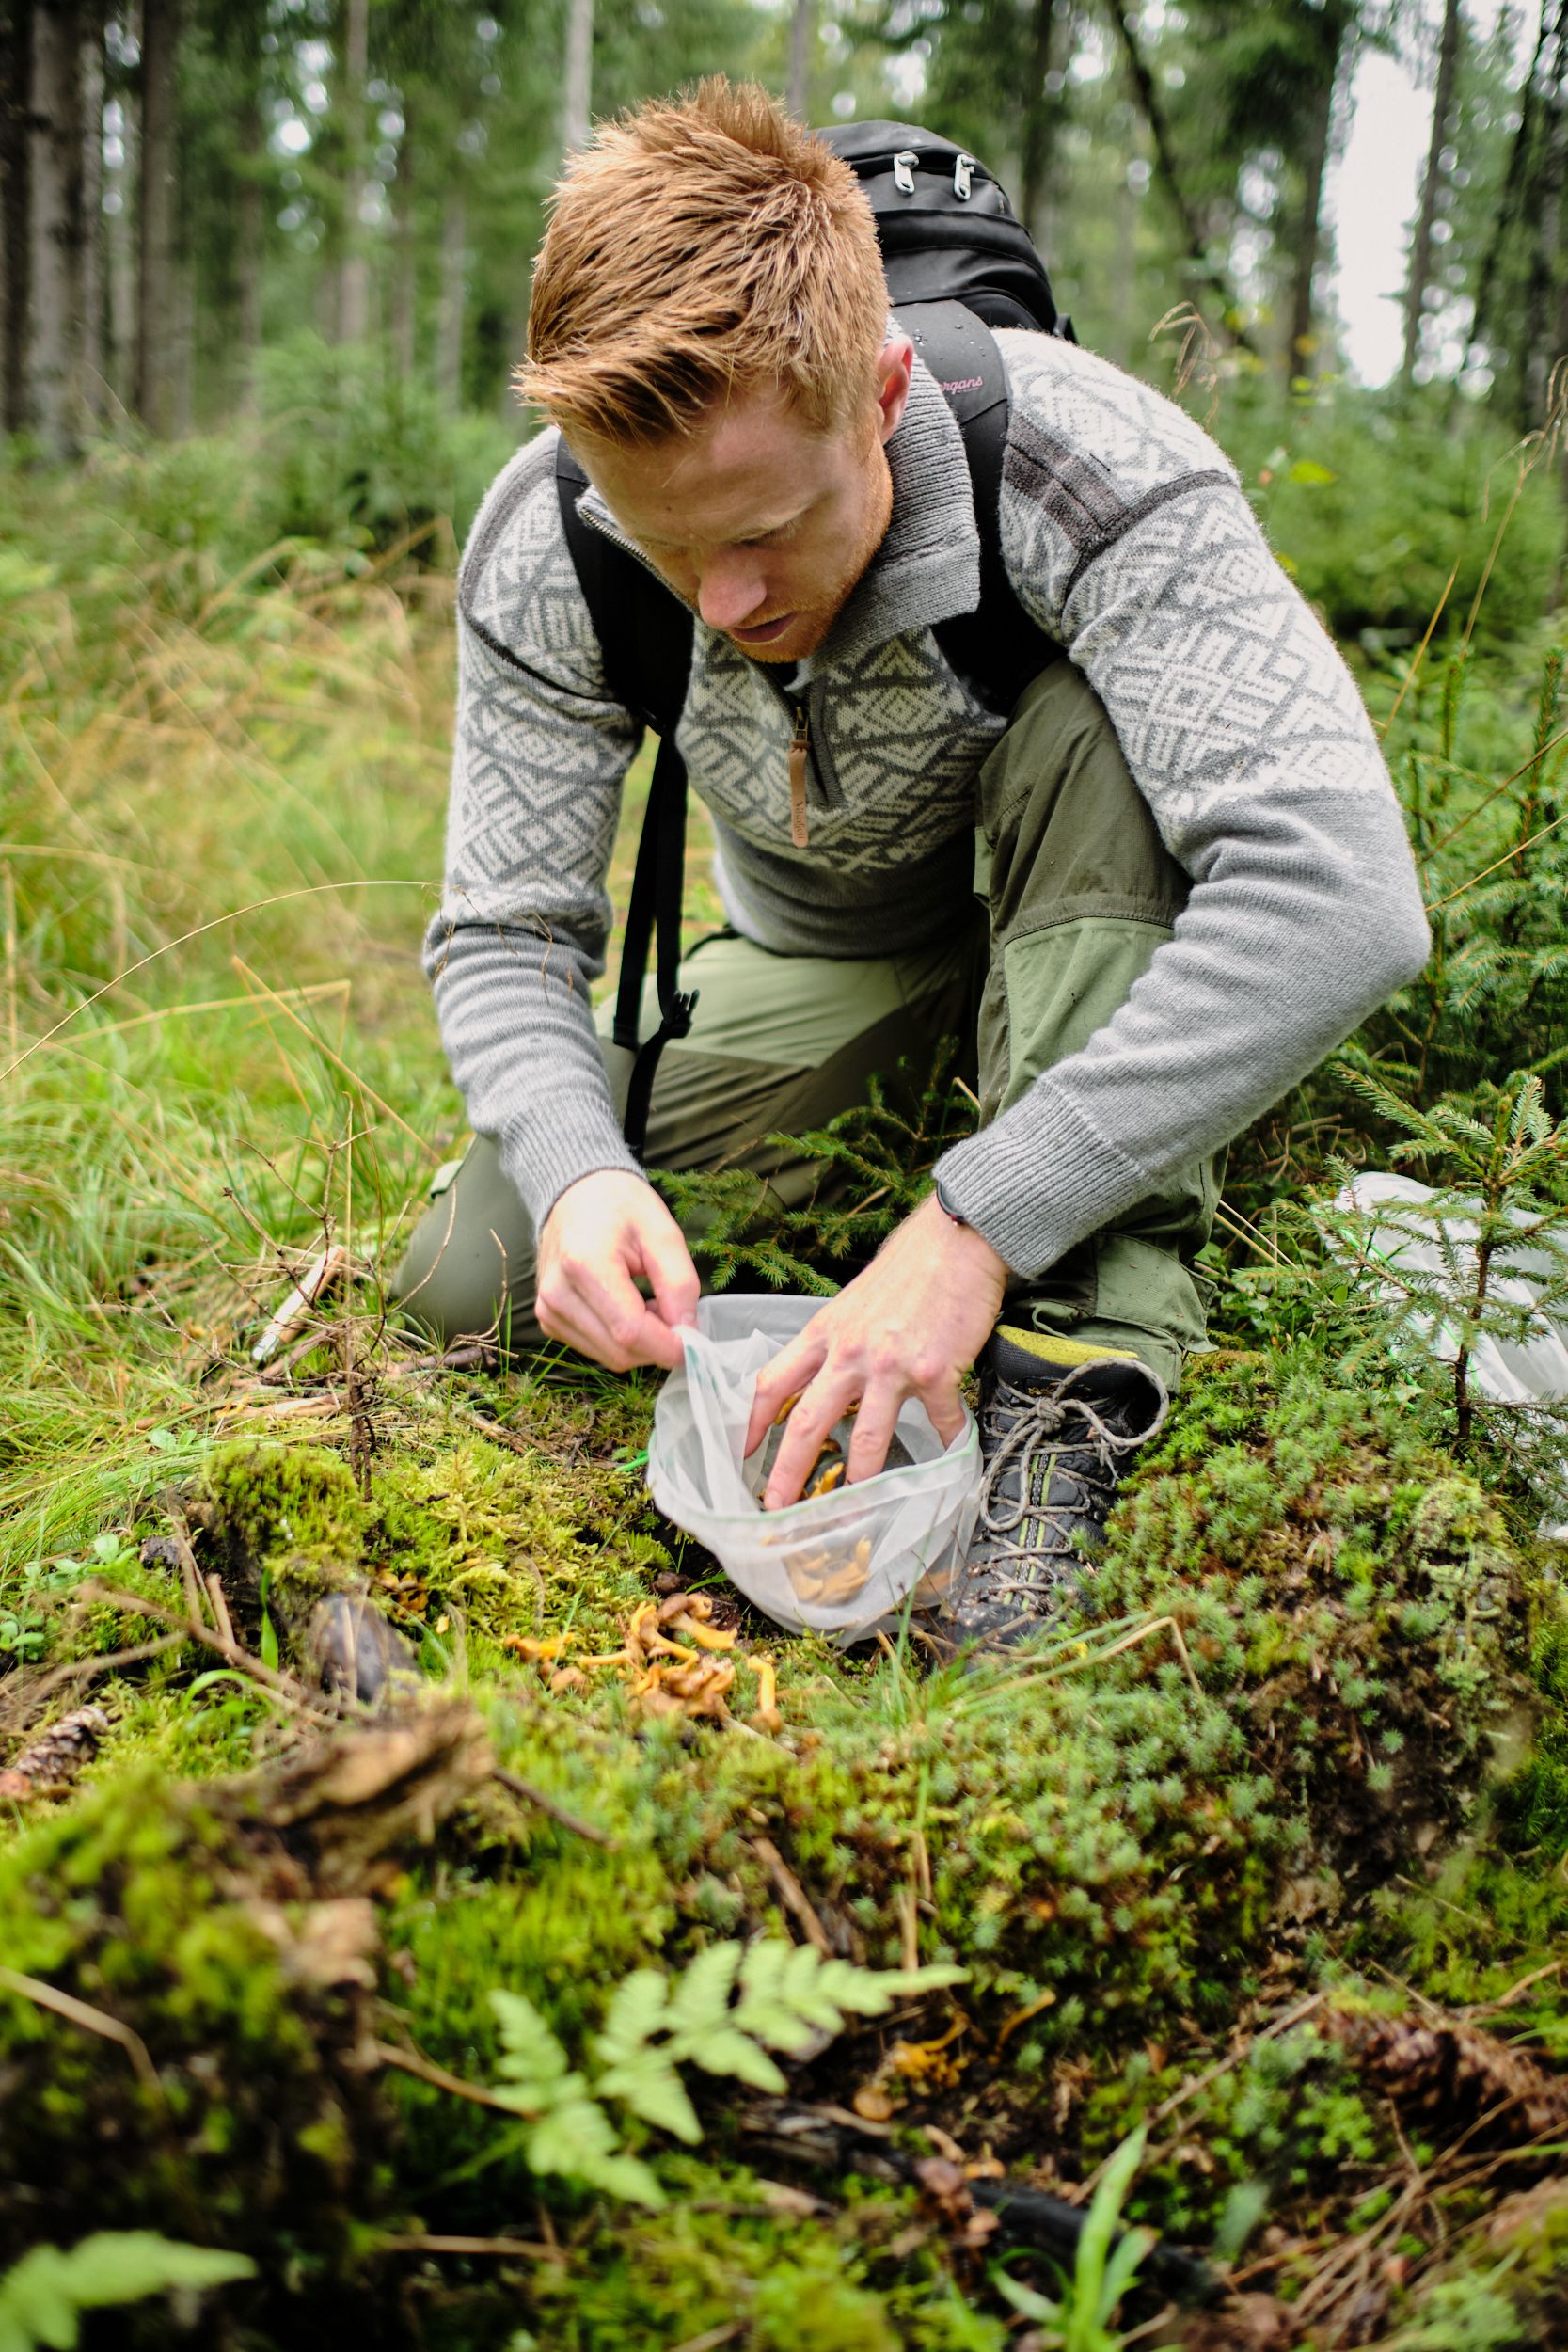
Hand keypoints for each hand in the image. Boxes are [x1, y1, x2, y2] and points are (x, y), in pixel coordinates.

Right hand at [536, 1170, 699, 1371]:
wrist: (578, 1194)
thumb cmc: (622, 1207)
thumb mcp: (663, 1233)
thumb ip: (680, 1284)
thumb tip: (687, 1332)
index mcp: (585, 1264)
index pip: (631, 1331)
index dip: (669, 1346)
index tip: (695, 1342)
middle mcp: (557, 1293)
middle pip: (621, 1351)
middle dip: (657, 1344)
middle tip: (673, 1311)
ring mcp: (548, 1309)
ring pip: (610, 1358)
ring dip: (640, 1343)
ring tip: (648, 1302)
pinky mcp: (548, 1319)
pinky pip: (595, 1350)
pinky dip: (620, 1340)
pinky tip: (627, 1308)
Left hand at [743, 1193, 1008, 1507]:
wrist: (955, 1238)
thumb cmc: (906, 1269)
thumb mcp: (851, 1303)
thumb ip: (834, 1343)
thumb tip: (820, 1380)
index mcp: (824, 1334)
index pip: (772, 1383)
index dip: (752, 1422)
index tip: (742, 1452)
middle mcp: (850, 1352)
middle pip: (808, 1422)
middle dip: (787, 1472)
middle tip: (775, 1508)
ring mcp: (892, 1365)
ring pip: (866, 1437)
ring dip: (857, 1483)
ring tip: (850, 1516)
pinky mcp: (936, 1371)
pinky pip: (939, 1422)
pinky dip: (945, 1444)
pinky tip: (949, 1460)